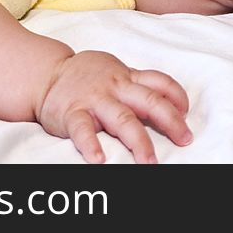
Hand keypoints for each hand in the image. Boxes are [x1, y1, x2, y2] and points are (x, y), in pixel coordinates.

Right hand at [35, 51, 191, 163]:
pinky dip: (91, 146)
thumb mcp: (114, 70)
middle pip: (149, 102)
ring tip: (149, 162)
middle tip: (185, 139)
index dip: (177, 96)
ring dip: (138, 141)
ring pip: (122, 119)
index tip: (186, 112)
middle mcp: (115, 87)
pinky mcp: (73, 113)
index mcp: (126, 77)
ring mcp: (94, 100)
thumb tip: (170, 103)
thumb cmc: (86, 75)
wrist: (46, 74)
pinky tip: (99, 161)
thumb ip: (137, 84)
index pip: (159, 82)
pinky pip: (83, 130)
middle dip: (171, 121)